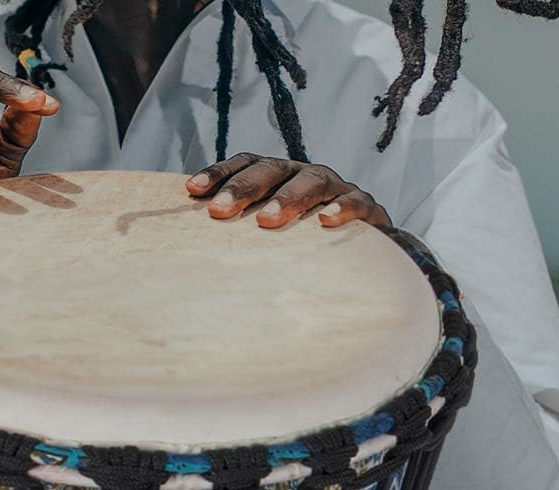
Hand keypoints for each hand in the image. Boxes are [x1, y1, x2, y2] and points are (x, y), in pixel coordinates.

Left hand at [185, 153, 391, 229]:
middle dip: (244, 188)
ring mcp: (337, 188)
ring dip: (288, 198)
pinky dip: (342, 208)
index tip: (192, 191)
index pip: (246, 165)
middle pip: (272, 170)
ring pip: (312, 181)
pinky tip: (326, 220)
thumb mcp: (272, 237)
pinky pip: (356, 202)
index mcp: (279, 178)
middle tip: (219, 211)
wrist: (365, 255)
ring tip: (267, 221)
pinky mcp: (367, 208)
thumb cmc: (305, 246)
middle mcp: (304, 175)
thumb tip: (190, 247)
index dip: (219, 174)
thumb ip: (241, 235)